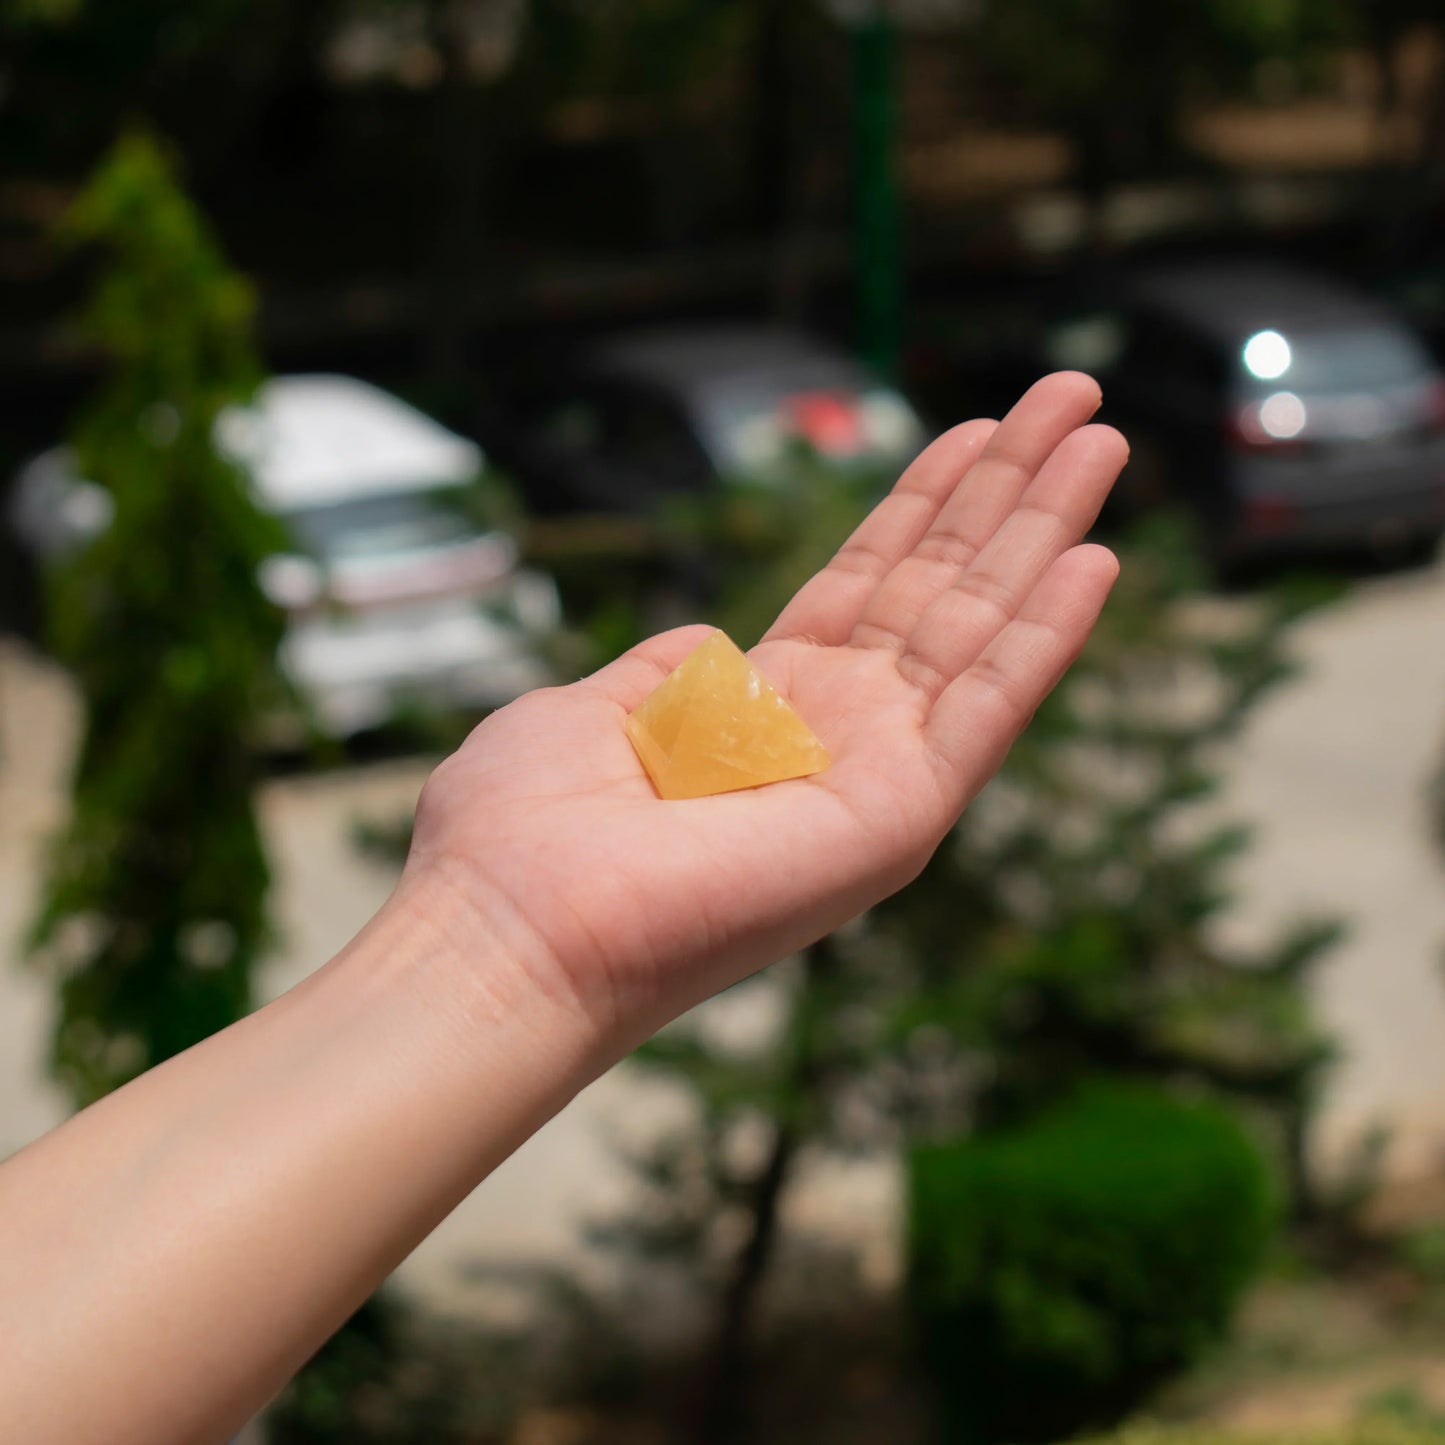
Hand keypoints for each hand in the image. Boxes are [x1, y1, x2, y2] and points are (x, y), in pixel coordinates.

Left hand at [404, 373, 1125, 1053]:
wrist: (511, 930)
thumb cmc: (522, 833)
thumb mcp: (594, 713)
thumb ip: (668, 672)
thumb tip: (712, 639)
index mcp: (763, 715)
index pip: (866, 586)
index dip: (922, 504)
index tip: (975, 429)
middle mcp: (833, 740)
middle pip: (940, 588)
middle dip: (1007, 491)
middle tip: (1073, 394)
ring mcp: (874, 777)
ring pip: (981, 629)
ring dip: (1045, 532)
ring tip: (1103, 437)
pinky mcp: (897, 817)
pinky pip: (988, 709)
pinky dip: (1045, 637)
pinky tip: (1094, 560)